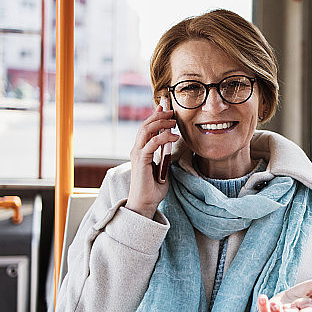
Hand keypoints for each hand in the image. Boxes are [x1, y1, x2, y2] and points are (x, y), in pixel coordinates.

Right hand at [125, 102, 178, 217]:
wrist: (145, 203)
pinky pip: (152, 143)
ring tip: (173, 121)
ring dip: (161, 123)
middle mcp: (137, 150)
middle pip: (145, 125)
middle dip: (158, 116)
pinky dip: (164, 137)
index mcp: (141, 151)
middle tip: (171, 112)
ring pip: (146, 130)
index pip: (146, 129)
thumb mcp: (162, 168)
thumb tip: (171, 146)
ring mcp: (137, 154)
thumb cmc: (153, 189)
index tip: (165, 108)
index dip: (155, 116)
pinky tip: (174, 137)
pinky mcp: (141, 160)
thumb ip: (164, 156)